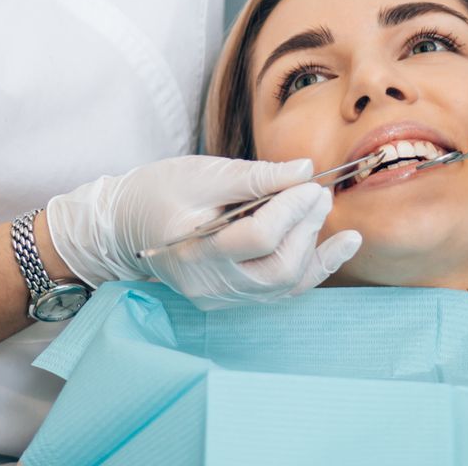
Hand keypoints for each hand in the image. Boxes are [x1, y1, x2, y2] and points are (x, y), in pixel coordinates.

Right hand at [45, 155, 361, 309]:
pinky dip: (316, 267)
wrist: (124, 226)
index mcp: (194, 249)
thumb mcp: (202, 173)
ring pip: (286, 284)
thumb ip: (255, 176)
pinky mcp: (234, 297)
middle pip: (278, 268)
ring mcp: (222, 297)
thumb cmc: (158, 191)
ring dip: (315, 246)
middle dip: (307, 228)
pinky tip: (342, 244)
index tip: (311, 182)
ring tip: (323, 208)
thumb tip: (306, 170)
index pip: (257, 238)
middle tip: (319, 193)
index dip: (291, 209)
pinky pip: (282, 289)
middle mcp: (210, 284)